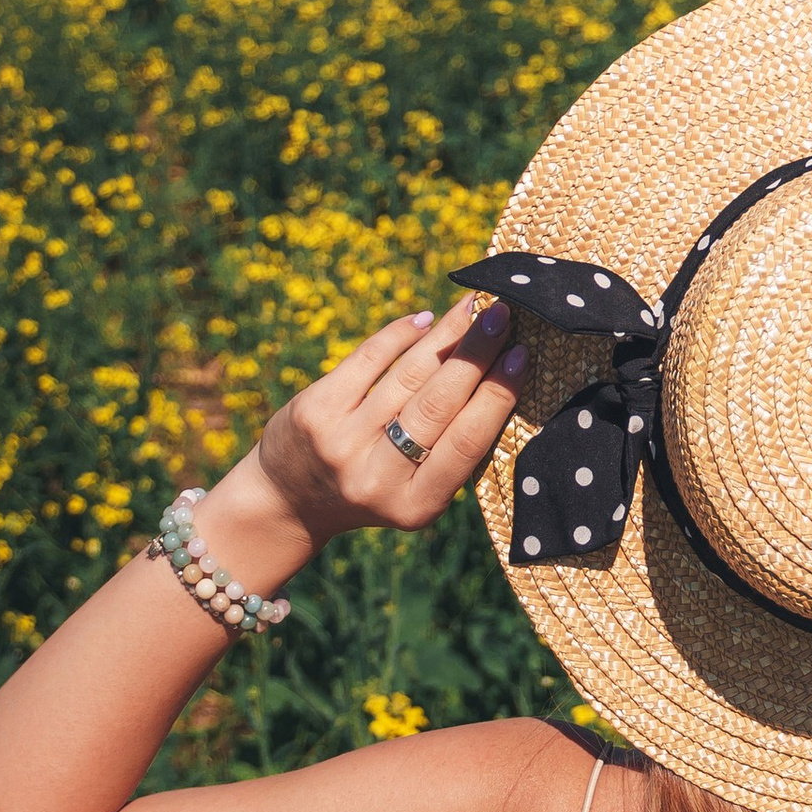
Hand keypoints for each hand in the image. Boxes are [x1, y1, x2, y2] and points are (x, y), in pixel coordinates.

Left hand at [202, 293, 527, 580]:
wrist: (289, 501)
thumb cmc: (372, 487)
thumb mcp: (414, 492)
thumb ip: (451, 451)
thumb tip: (499, 375)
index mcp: (417, 504)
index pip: (466, 442)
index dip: (496, 395)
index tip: (522, 355)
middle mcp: (377, 476)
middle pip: (438, 404)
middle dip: (476, 354)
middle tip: (505, 314)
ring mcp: (342, 442)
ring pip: (407, 377)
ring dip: (446, 336)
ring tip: (475, 308)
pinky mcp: (315, 411)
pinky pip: (367, 360)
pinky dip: (400, 335)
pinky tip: (426, 319)